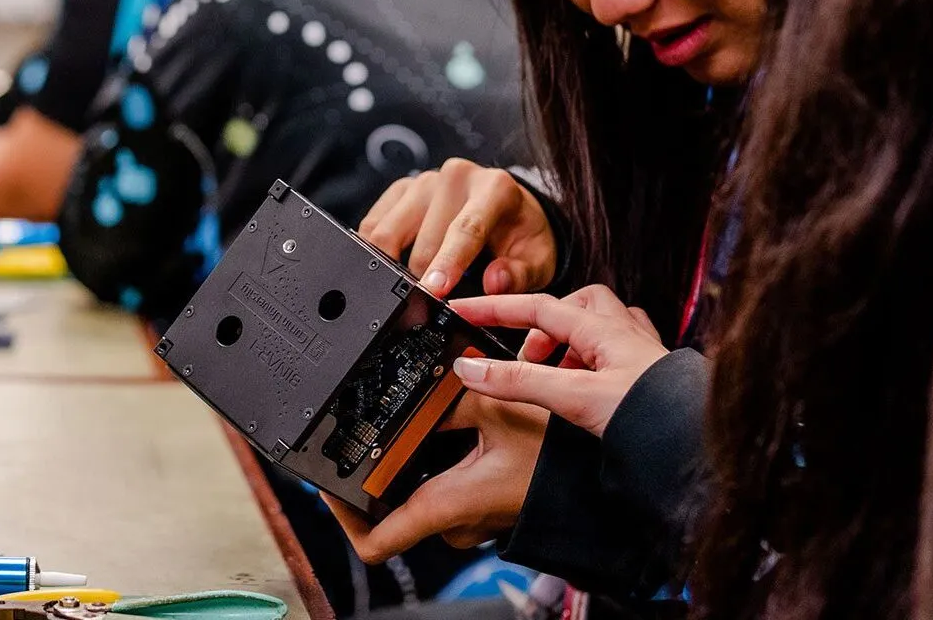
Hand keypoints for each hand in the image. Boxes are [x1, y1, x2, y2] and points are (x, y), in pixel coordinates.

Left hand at [323, 392, 547, 562]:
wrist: (603, 474)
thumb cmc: (559, 452)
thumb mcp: (494, 405)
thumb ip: (444, 398)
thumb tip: (414, 390)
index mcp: (446, 505)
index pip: (374, 543)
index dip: (340, 516)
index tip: (328, 484)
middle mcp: (455, 523)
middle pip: (393, 505)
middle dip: (384, 466)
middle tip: (378, 425)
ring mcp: (471, 520)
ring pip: (423, 491)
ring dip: (417, 459)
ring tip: (426, 417)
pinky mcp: (485, 510)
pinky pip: (448, 489)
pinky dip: (442, 461)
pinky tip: (456, 427)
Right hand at [358, 159, 555, 296]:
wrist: (511, 210)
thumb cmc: (521, 235)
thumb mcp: (537, 260)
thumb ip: (519, 274)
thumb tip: (495, 282)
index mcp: (495, 188)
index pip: (466, 228)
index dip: (447, 263)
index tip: (433, 290)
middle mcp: (457, 177)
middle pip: (425, 239)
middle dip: (423, 278)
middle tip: (426, 305)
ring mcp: (424, 181)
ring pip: (389, 232)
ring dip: (393, 265)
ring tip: (406, 288)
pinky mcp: (401, 189)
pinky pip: (373, 224)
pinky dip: (375, 251)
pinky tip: (389, 265)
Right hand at [449, 285, 669, 436]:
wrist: (700, 448)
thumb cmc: (653, 418)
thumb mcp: (576, 397)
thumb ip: (521, 383)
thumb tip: (472, 369)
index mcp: (603, 329)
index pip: (535, 306)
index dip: (494, 308)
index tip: (462, 311)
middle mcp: (625, 334)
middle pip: (573, 306)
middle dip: (541, 325)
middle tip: (524, 358)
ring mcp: (642, 355)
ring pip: (598, 327)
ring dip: (569, 343)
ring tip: (553, 376)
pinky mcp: (651, 379)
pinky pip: (618, 352)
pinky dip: (593, 361)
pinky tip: (588, 387)